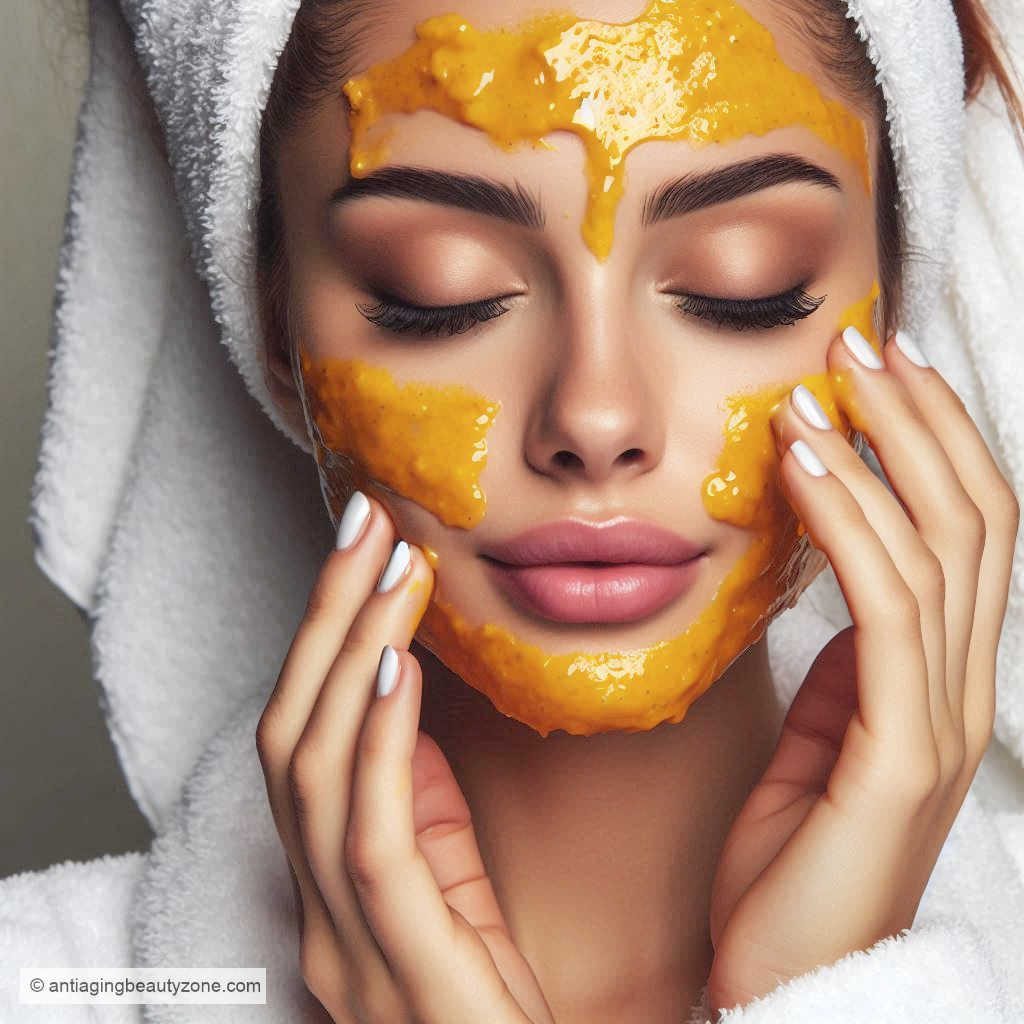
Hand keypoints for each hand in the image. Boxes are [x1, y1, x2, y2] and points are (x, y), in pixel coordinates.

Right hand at [255, 495, 554, 1023]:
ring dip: (348, 652)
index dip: (322, 638)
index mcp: (329, 887)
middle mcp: (316, 911)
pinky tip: (393, 666)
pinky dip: (376, 742)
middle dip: (324, 618)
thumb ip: (421, 814)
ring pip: (315, 770)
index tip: (365, 551)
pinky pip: (372, 836)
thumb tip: (403, 714)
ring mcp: (345, 945)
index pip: (301, 740)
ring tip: (391, 568)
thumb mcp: (449, 895)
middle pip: (291, 734)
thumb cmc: (490, 1008)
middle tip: (366, 523)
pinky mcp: (397, 969)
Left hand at [706, 328, 1019, 1013]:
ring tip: (822, 384)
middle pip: (973, 519)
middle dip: (919, 421)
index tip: (876, 373)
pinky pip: (887, 612)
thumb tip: (841, 591)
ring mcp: (943, 721)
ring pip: (942, 550)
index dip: (931, 443)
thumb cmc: (795, 861)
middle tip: (859, 342)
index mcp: (941, 682)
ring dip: (880, 453)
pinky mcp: (902, 754)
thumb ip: (845, 670)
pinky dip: (849, 525)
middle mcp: (962, 690)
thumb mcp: (821, 742)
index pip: (964, 533)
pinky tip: (805, 469)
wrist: (786, 977)